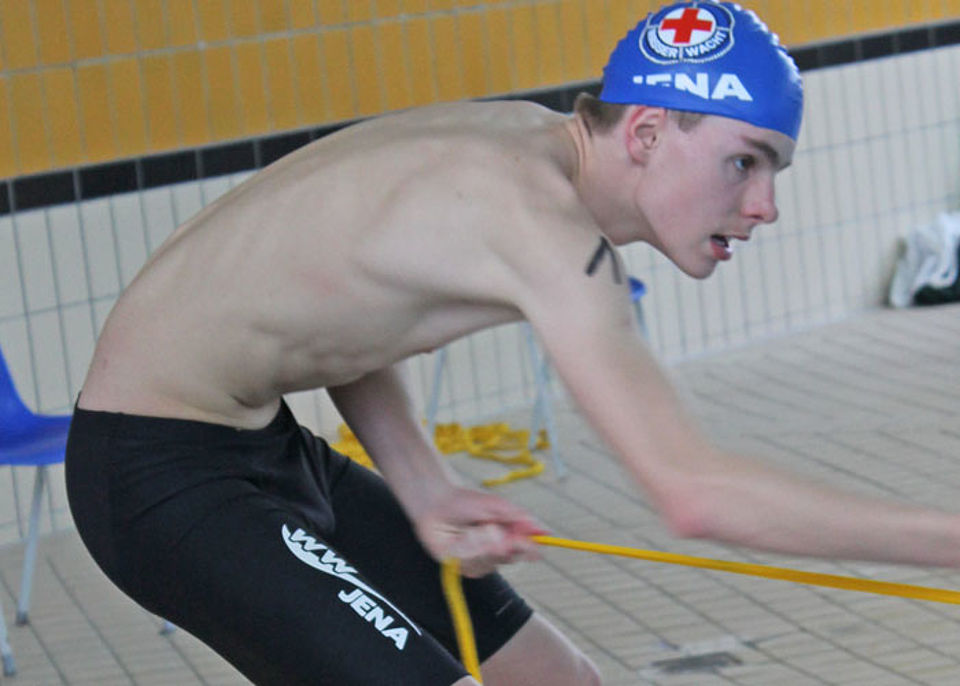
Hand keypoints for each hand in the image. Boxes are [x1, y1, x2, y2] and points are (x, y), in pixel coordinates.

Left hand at [414, 487, 546, 576]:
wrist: (436, 502)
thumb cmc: (466, 502)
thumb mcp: (498, 506)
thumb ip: (520, 519)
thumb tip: (545, 531)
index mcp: (507, 537)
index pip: (525, 550)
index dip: (527, 548)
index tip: (525, 541)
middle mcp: (495, 552)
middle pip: (508, 558)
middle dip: (499, 543)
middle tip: (490, 528)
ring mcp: (478, 561)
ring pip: (488, 562)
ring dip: (479, 543)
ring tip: (471, 529)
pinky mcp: (460, 566)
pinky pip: (470, 564)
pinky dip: (466, 549)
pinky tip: (459, 538)